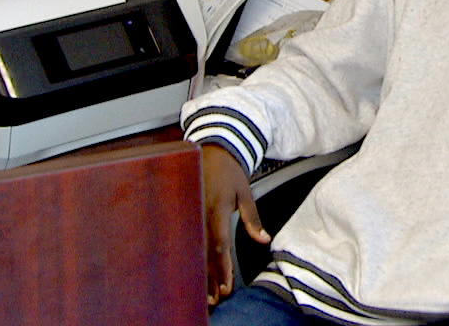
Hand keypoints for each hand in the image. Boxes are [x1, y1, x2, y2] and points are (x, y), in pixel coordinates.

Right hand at [200, 144, 270, 305]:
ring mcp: (190, 213)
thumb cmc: (229, 171)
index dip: (223, 267)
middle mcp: (200, 213)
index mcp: (216, 208)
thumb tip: (264, 240)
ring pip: (194, 249)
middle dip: (211, 277)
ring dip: (201, 272)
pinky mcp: (184, 212)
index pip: (220, 244)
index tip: (227, 285)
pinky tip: (194, 272)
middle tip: (217, 298)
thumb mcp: (244, 193)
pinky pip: (188, 240)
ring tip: (206, 292)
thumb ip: (252, 219)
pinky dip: (192, 258)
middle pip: (204, 253)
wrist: (210, 150)